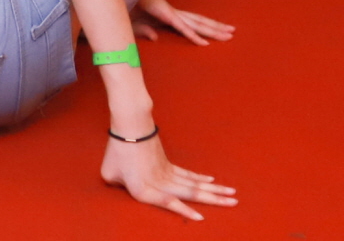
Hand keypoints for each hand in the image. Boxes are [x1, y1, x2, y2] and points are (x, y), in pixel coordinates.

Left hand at [101, 130, 234, 220]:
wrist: (130, 125)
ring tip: (232, 194)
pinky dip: (201, 179)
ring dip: (214, 190)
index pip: (168, 203)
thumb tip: (121, 184)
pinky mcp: (168, 164)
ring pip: (195, 184)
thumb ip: (116, 185)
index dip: (184, 211)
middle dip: (214, 200)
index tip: (200, 218)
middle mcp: (160, 183)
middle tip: (234, 203)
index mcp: (144, 189)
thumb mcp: (109, 173)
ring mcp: (167, 173)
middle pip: (191, 193)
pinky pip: (188, 175)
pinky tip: (213, 182)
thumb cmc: (117, 150)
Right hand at [137, 0, 234, 45]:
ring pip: (197, 25)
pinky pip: (182, 29)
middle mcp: (174, 13)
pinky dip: (193, 36)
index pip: (192, 22)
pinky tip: (204, 43)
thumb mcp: (135, 24)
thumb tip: (155, 38)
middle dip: (217, 27)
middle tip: (233, 31)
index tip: (218, 30)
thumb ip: (145, 31)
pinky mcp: (165, 15)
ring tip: (229, 34)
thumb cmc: (126, 5)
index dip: (205, 26)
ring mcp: (171, 13)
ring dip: (213, 30)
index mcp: (169, 15)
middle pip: (200, 22)